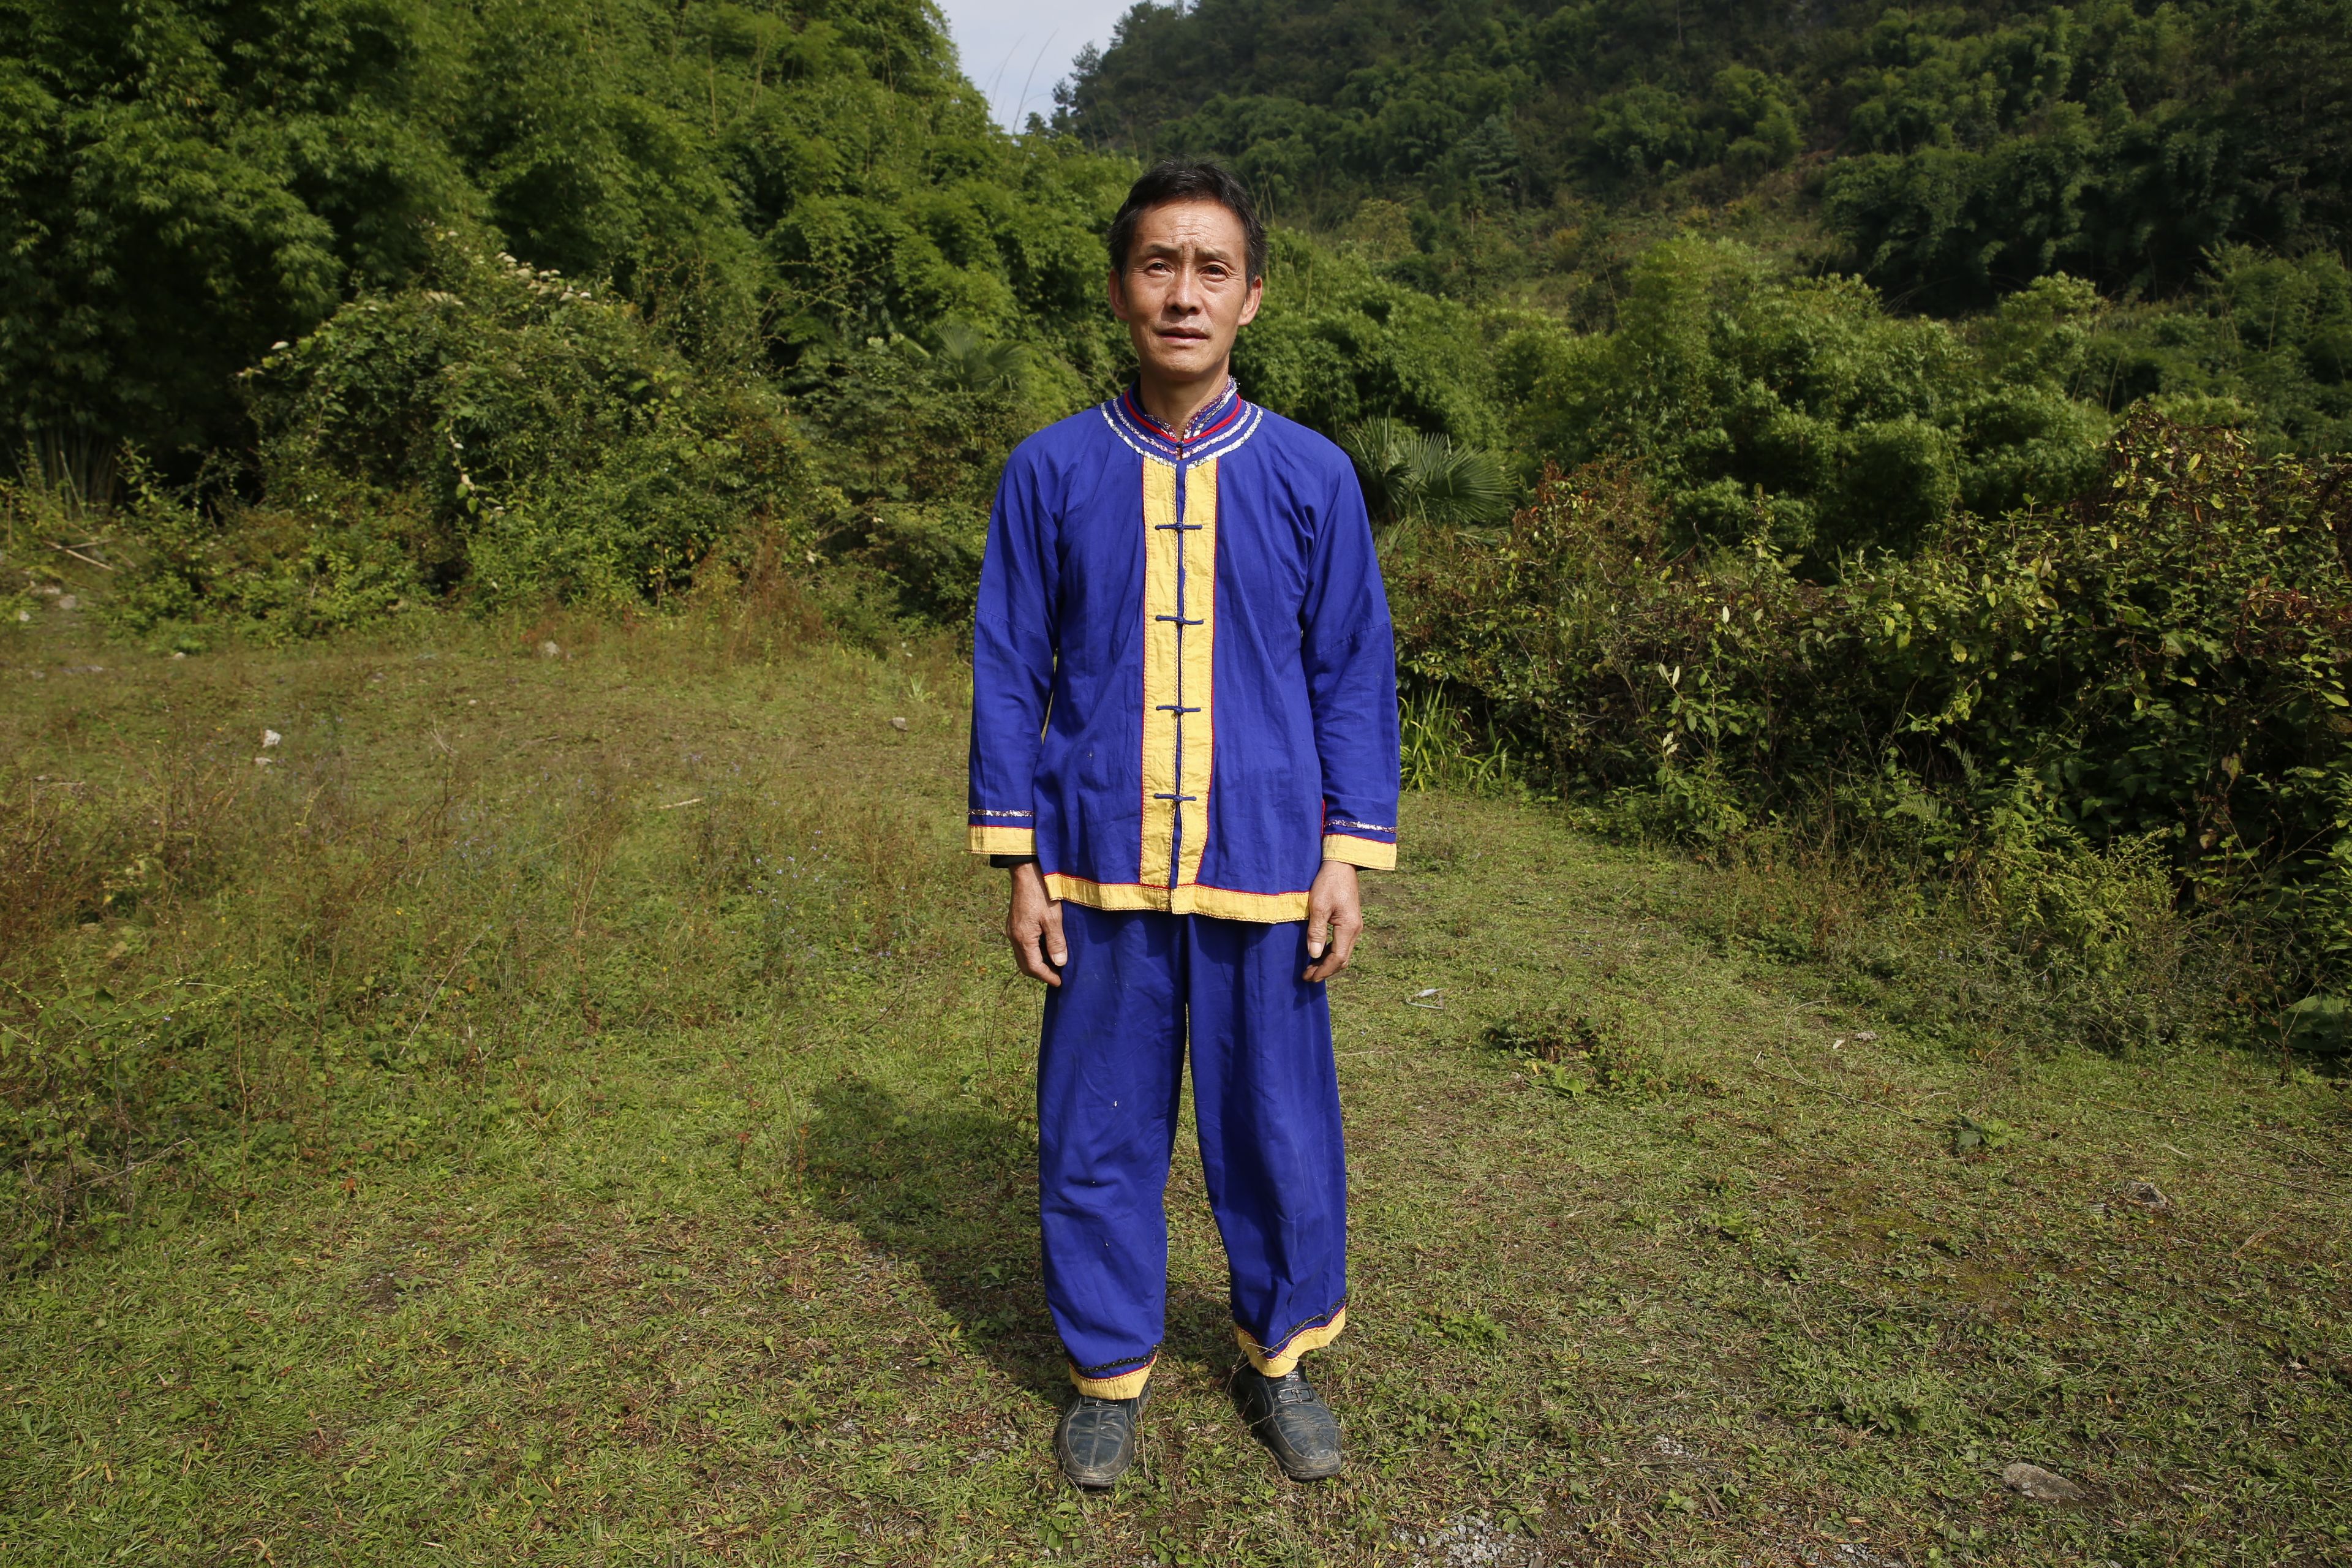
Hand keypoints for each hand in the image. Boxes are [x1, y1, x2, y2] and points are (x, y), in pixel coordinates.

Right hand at [1005, 862, 1066, 985]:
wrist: (1027, 872)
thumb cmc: (1042, 893)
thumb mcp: (1053, 918)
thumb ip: (1056, 942)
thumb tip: (1059, 963)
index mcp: (1022, 937)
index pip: (1033, 967)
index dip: (1047, 977)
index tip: (1060, 983)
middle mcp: (1014, 936)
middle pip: (1025, 965)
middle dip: (1041, 973)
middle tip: (1058, 977)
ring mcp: (1013, 930)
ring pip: (1023, 956)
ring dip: (1038, 963)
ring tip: (1055, 964)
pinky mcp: (1015, 923)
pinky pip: (1023, 945)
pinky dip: (1034, 952)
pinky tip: (1047, 948)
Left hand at [1301, 860, 1361, 982]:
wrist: (1342, 864)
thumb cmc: (1328, 882)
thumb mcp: (1318, 906)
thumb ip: (1316, 931)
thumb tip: (1314, 954)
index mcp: (1348, 927)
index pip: (1337, 958)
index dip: (1323, 970)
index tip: (1308, 977)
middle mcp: (1355, 929)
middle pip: (1343, 959)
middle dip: (1326, 970)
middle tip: (1308, 977)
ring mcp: (1354, 925)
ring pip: (1343, 953)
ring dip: (1328, 963)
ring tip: (1311, 968)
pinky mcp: (1350, 921)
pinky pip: (1342, 943)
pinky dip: (1331, 953)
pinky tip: (1319, 953)